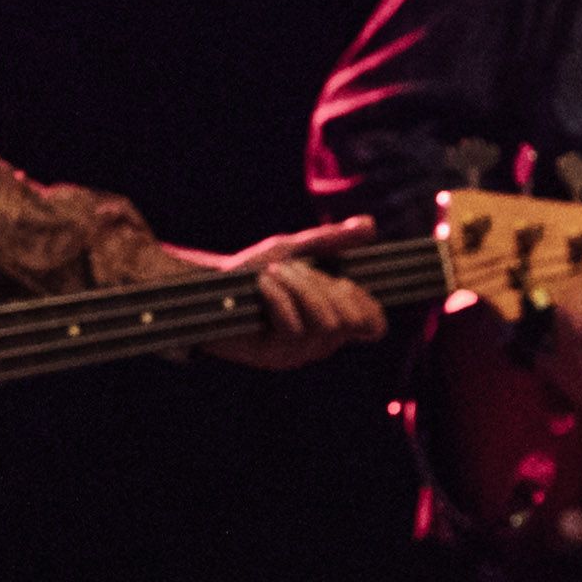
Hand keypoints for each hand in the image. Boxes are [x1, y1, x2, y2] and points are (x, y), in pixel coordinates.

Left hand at [187, 220, 387, 370]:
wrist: (208, 286)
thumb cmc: (255, 270)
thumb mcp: (297, 249)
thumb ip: (332, 240)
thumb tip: (370, 225)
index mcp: (333, 322)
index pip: (373, 326)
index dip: (367, 302)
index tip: (341, 279)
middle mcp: (321, 343)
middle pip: (349, 319)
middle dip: (324, 285)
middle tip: (294, 269)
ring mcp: (297, 353)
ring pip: (324, 323)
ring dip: (300, 287)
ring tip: (274, 272)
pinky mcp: (272, 357)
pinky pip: (293, 327)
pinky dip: (279, 296)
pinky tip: (263, 282)